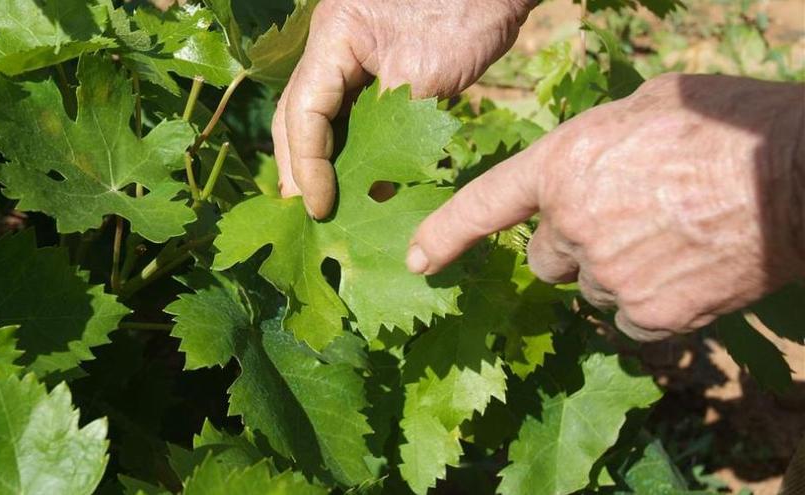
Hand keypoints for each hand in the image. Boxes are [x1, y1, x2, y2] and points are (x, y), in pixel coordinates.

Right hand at [273, 0, 534, 217]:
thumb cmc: (467, 15)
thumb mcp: (425, 77)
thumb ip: (389, 131)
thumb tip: (370, 191)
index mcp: (332, 38)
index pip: (302, 112)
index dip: (307, 166)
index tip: (321, 207)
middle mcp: (330, 46)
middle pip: (298, 115)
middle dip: (300, 167)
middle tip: (309, 215)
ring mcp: (349, 57)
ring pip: (320, 118)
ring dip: (322, 162)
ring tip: (327, 207)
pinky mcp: (373, 70)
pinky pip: (350, 115)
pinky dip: (351, 148)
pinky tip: (360, 181)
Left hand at [408, 73, 804, 340]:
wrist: (801, 176)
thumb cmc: (730, 125)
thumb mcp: (647, 106)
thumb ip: (596, 143)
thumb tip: (586, 166)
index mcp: (563, 166)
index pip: (484, 206)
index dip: (444, 235)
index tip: (416, 261)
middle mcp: (573, 225)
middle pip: (544, 258)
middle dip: (571, 245)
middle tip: (626, 220)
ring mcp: (609, 275)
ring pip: (589, 289)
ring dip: (615, 272)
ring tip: (671, 237)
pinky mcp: (651, 315)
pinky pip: (629, 320)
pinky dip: (650, 303)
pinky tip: (686, 269)